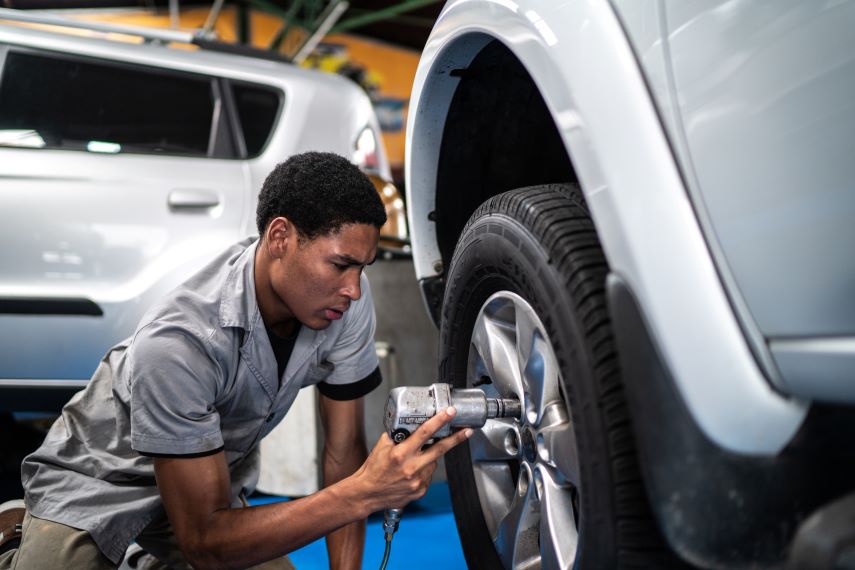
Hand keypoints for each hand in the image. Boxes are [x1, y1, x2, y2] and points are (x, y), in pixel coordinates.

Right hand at [351, 407, 472, 512]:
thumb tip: (410, 426)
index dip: (439, 421)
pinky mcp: (420, 491)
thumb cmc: (373, 470)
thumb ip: (398, 436)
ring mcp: (417, 481)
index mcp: (401, 454)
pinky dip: (423, 471)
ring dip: (429, 458)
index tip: (450, 412)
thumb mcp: (382, 447)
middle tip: (466, 430)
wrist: (367, 494)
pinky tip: (411, 473)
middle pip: (440, 449)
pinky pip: (428, 476)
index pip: (424, 432)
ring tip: (412, 462)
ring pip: (433, 463)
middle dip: (455, 438)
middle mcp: (411, 468)